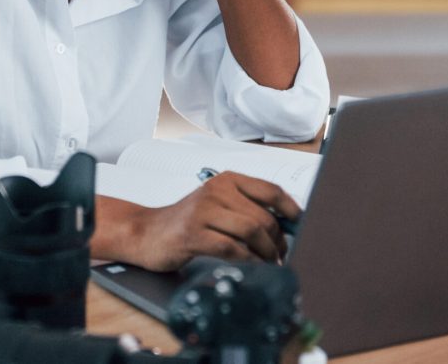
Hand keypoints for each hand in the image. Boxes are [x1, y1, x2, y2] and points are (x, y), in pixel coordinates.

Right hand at [126, 172, 301, 271]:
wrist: (146, 232)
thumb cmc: (187, 221)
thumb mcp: (218, 206)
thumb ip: (247, 209)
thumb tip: (286, 225)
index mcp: (227, 180)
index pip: (270, 190)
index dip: (291, 209)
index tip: (301, 224)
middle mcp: (216, 190)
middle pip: (262, 215)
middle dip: (278, 240)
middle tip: (280, 254)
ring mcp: (203, 211)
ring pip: (250, 230)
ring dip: (265, 252)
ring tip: (268, 263)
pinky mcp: (192, 234)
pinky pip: (231, 248)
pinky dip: (248, 260)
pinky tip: (252, 266)